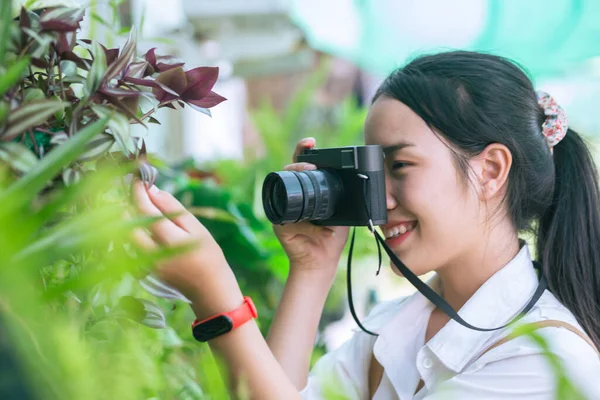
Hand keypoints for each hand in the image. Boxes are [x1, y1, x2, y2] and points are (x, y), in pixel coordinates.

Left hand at [132, 181, 242, 314]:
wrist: (209, 289)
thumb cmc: (208, 255)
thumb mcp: (197, 228)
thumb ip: (173, 209)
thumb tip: (153, 190)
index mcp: (170, 240)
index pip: (145, 210)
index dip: (139, 193)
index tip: (138, 179)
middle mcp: (153, 253)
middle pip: (129, 225)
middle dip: (130, 206)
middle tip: (139, 193)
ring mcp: (146, 263)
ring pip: (129, 236)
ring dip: (130, 219)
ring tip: (143, 208)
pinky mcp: (145, 270)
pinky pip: (133, 246)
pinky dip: (136, 232)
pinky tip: (146, 227)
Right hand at [272, 138, 348, 276]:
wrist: (323, 261)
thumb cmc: (332, 236)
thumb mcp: (343, 214)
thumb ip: (344, 198)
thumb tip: (355, 181)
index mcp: (308, 191)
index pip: (302, 165)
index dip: (303, 150)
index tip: (310, 141)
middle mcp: (293, 196)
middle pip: (289, 170)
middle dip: (298, 160)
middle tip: (311, 162)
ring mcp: (283, 208)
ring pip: (282, 184)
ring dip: (293, 175)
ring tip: (306, 171)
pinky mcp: (279, 223)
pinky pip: (282, 212)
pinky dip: (294, 209)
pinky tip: (305, 208)